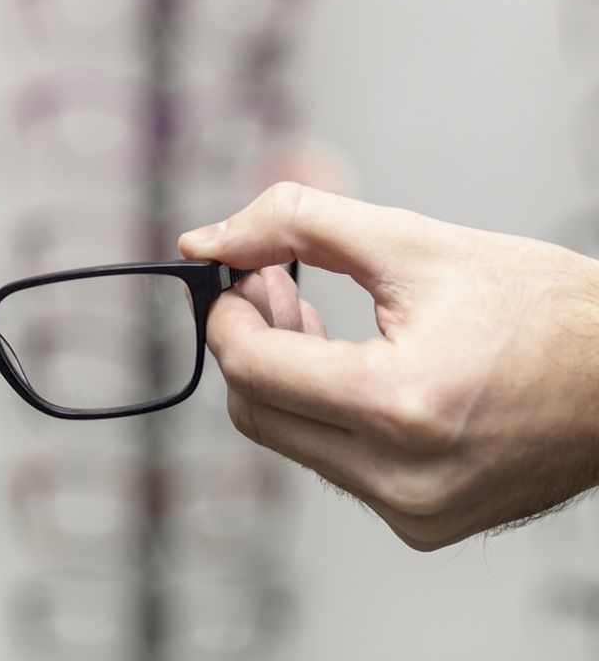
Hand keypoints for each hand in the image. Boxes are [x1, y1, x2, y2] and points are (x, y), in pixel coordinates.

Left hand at [178, 182, 598, 550]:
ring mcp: (412, 512)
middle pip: (256, 412)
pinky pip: (334, 465)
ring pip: (289, 440)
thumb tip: (205, 241)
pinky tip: (350, 367)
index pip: (251, 368)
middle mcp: (401, 477)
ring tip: (312, 319)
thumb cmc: (544, 310)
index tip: (239, 277)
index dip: (228, 315)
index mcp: (399, 405)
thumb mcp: (414, 243)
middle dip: (250, 343)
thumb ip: (296, 224)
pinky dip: (324, 414)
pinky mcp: (422, 525)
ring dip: (283, 377)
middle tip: (273, 287)